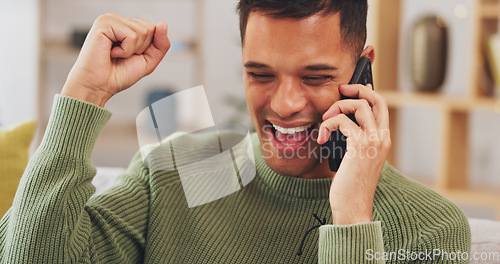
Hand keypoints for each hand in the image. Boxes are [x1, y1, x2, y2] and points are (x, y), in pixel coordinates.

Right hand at [61, 13, 170, 106]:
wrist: (98, 87)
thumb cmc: (118, 75)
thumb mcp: (148, 61)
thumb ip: (161, 44)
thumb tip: (163, 24)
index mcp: (127, 26)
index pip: (154, 29)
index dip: (148, 48)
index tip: (131, 56)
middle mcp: (118, 20)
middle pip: (150, 29)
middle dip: (141, 49)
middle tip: (122, 56)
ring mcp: (110, 19)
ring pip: (142, 32)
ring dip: (132, 50)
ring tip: (116, 54)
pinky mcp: (104, 23)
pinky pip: (131, 36)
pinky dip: (125, 50)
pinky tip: (111, 52)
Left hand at [317, 84, 390, 224]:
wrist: (353, 206)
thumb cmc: (351, 185)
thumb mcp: (355, 158)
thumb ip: (354, 139)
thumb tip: (344, 122)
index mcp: (383, 140)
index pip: (381, 106)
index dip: (367, 92)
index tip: (352, 88)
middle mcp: (382, 138)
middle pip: (375, 99)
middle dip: (355, 90)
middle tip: (340, 91)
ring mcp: (373, 141)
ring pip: (359, 106)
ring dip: (337, 107)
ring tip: (325, 121)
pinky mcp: (360, 146)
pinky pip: (342, 121)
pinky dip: (328, 124)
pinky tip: (322, 138)